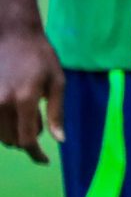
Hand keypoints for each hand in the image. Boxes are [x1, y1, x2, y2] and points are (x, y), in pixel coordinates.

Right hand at [0, 26, 62, 165]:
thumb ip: (57, 112)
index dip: (36, 154)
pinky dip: (3, 125)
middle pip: (12, 140)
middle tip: (38, 120)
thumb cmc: (40, 57)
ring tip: (26, 113)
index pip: (27, 139)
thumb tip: (60, 140)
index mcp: (25, 99)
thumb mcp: (57, 82)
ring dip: (14, 133)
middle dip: (27, 139)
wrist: (13, 36)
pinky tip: (13, 112)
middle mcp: (2, 103)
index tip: (43, 160)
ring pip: (0, 135)